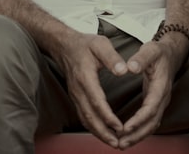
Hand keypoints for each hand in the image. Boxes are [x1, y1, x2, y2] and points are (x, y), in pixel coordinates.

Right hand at [52, 31, 128, 147]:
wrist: (64, 45)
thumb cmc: (84, 44)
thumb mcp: (100, 44)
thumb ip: (112, 57)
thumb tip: (124, 70)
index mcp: (85, 77)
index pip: (96, 101)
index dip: (108, 116)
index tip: (119, 127)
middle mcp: (78, 90)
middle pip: (89, 116)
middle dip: (103, 132)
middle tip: (117, 144)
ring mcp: (75, 95)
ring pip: (85, 119)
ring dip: (98, 133)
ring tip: (113, 143)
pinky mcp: (76, 97)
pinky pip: (83, 116)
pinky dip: (93, 127)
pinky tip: (103, 133)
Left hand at [116, 38, 184, 148]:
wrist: (170, 54)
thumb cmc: (159, 52)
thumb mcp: (150, 50)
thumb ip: (140, 59)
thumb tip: (130, 67)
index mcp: (161, 86)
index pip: (151, 108)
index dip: (138, 119)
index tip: (125, 127)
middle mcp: (162, 98)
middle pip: (152, 122)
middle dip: (137, 134)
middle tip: (121, 144)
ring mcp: (160, 103)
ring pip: (151, 125)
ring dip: (137, 136)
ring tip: (121, 144)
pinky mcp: (156, 104)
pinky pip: (149, 122)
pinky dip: (139, 131)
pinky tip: (128, 136)